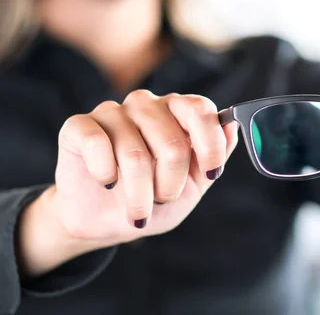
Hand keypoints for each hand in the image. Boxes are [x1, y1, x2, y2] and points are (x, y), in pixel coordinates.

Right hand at [19, 90, 237, 275]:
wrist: (106, 221)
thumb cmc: (154, 199)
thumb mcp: (194, 184)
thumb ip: (216, 155)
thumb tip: (233, 125)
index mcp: (178, 112)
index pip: (201, 110)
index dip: (210, 145)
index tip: (210, 174)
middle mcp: (147, 104)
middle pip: (172, 142)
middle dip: (171, 184)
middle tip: (163, 199)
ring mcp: (112, 112)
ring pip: (135, 154)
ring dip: (139, 193)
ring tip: (138, 204)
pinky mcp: (79, 126)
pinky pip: (98, 145)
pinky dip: (105, 175)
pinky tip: (106, 182)